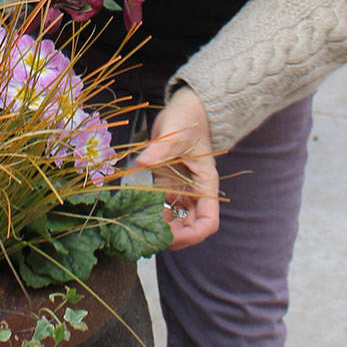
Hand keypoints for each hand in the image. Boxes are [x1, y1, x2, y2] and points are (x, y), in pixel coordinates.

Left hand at [136, 86, 220, 249]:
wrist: (185, 108)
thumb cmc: (188, 119)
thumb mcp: (176, 134)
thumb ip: (161, 149)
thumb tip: (143, 162)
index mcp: (206, 184)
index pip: (208, 221)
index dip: (193, 235)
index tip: (171, 237)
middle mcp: (195, 192)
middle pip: (191, 227)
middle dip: (174, 237)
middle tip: (151, 237)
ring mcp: (182, 190)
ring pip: (176, 221)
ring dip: (162, 229)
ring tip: (141, 228)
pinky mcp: (168, 185)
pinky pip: (162, 207)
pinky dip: (152, 214)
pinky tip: (137, 214)